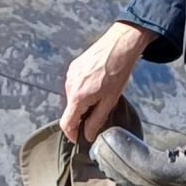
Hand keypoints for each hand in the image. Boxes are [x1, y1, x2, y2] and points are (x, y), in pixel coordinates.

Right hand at [61, 21, 154, 144]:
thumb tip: (87, 135)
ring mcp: (70, 75)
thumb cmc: (118, 72)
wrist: (119, 46)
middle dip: (81, 117)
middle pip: (70, 111)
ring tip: (101, 96)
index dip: (72, 135)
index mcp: (78, 97)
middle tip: (98, 115)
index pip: (66, 124)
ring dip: (83, 103)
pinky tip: (97, 85)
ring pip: (73, 98)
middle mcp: (69, 86)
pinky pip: (74, 86)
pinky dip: (83, 91)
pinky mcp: (73, 68)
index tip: (80, 139)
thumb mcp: (110, 102)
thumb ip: (96, 121)